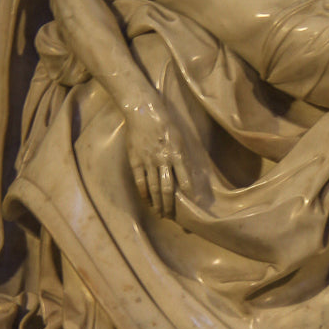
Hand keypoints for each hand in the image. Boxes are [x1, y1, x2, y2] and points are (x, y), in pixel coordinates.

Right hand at [123, 96, 195, 218]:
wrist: (143, 111)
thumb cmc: (165, 122)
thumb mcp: (179, 137)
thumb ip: (182, 156)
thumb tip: (188, 173)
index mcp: (177, 153)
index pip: (185, 179)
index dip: (189, 194)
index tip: (193, 205)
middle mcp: (163, 159)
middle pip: (167, 189)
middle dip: (170, 206)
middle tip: (172, 218)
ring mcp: (148, 161)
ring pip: (153, 188)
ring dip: (157, 203)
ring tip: (160, 214)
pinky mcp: (135, 160)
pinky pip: (140, 181)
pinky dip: (144, 193)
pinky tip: (147, 201)